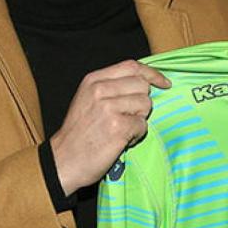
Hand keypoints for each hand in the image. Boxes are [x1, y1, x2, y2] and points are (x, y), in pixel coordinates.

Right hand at [50, 59, 170, 196]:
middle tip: (128, 117)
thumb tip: (144, 82)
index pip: (131, 67)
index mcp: (93, 80)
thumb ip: (111, 87)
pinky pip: (143, 125)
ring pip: (145, 104)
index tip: (164, 83)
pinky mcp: (118, 127)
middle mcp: (100, 90)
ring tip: (122, 129)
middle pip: (142, 85)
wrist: (63, 160)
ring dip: (139, 119)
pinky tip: (121, 140)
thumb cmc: (78, 133)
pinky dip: (136, 135)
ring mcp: (109, 108)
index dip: (152, 74)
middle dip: (142, 102)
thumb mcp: (87, 99)